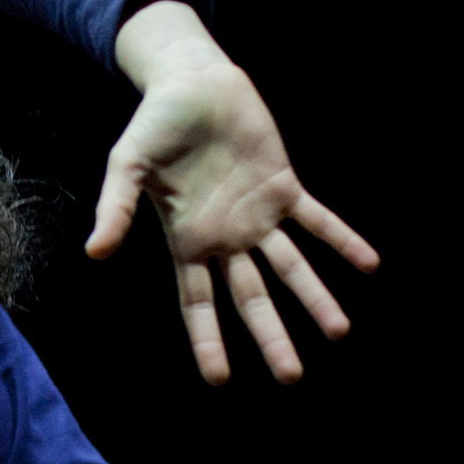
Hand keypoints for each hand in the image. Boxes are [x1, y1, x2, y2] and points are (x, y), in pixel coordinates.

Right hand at [94, 1, 379, 384]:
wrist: (192, 83)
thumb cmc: (153, 124)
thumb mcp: (126, 166)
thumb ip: (116, 210)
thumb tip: (94, 252)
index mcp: (186, 241)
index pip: (197, 303)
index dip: (208, 341)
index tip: (219, 380)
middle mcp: (225, 238)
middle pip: (251, 298)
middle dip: (271, 336)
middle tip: (292, 376)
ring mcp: (256, 215)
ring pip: (291, 268)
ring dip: (315, 298)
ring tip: (340, 331)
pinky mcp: (283, 186)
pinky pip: (318, 221)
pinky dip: (342, 240)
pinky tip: (368, 264)